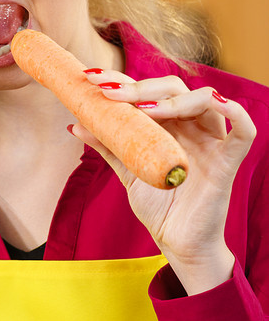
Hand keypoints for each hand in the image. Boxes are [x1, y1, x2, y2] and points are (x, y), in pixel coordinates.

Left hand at [73, 70, 255, 294]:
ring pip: (203, 100)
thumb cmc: (157, 204)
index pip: (149, 91)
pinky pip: (244, 132)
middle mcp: (191, 127)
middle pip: (174, 88)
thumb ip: (108, 145)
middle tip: (107, 92)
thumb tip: (75, 124)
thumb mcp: (126, 170)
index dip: (123, 81)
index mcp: (168, 125)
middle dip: (139, 86)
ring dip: (171, 99)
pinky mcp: (227, 164)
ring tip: (142, 109)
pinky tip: (216, 101)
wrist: (175, 241)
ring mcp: (210, 143)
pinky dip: (236, 113)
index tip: (91, 79)